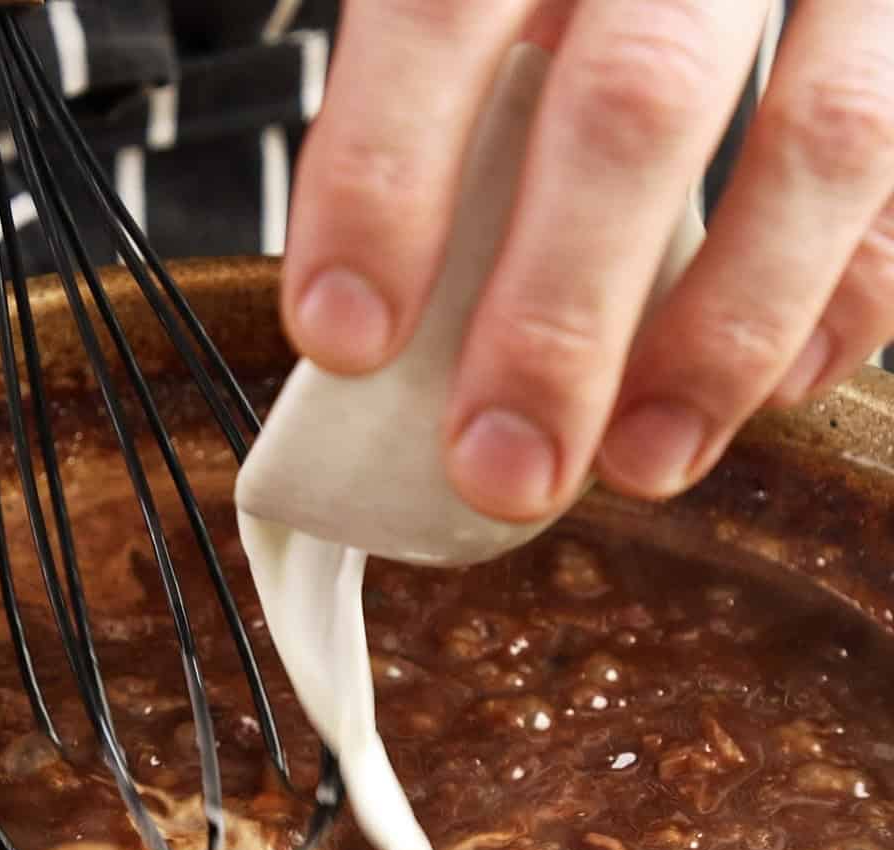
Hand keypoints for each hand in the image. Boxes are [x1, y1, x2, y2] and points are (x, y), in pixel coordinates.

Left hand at [281, 0, 893, 520]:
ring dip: (723, 338)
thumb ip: (437, 90)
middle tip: (500, 465)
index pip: (439, 14)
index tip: (345, 334)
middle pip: (634, 104)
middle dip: (558, 320)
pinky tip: (772, 383)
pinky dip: (849, 296)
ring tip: (642, 460)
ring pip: (822, 139)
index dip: (385, 181)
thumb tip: (368, 299)